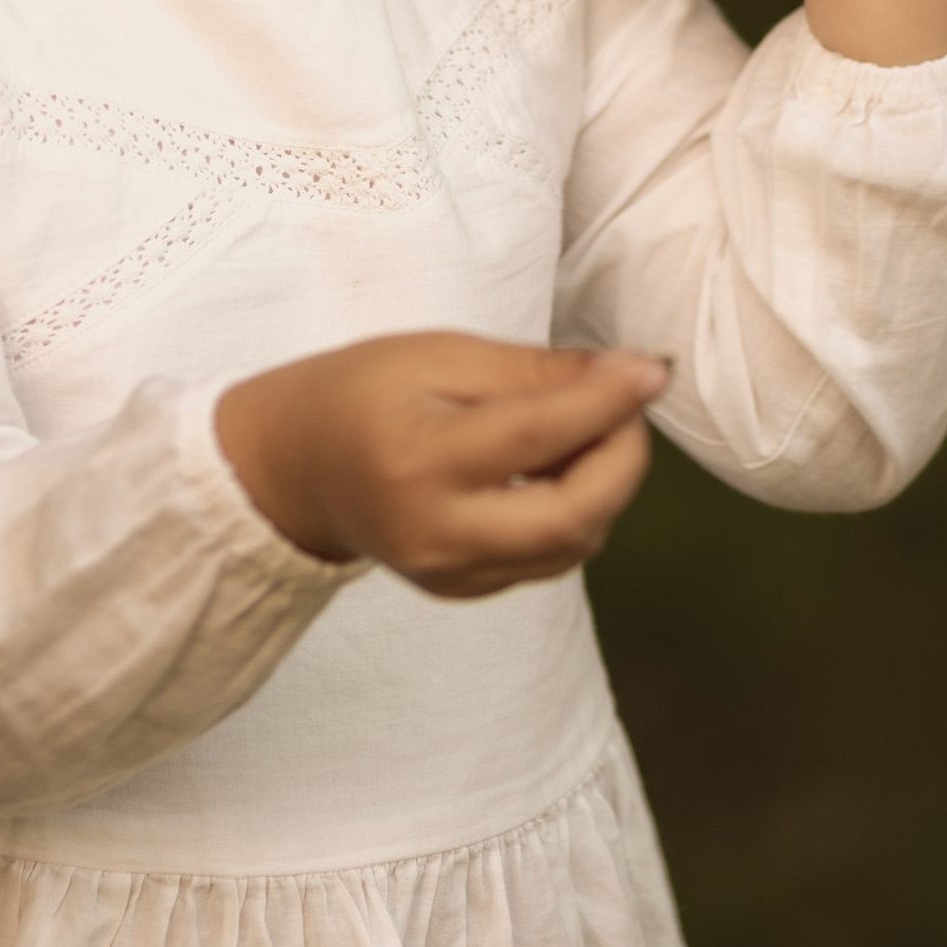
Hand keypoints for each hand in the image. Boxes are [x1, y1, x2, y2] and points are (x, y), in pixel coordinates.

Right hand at [215, 332, 664, 596]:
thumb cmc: (361, 392)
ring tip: (590, 426)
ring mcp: (449, 574)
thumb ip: (532, 371)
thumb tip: (628, 375)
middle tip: (628, 403)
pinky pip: (547, 559)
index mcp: (419, 460)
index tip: (652, 370)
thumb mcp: (438, 355)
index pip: (536, 438)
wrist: (295, 467)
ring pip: (571, 546)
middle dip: (622, 459)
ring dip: (606, 486)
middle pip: (571, 519)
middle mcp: (436, 532)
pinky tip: (557, 467)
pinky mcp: (462, 591)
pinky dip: (574, 511)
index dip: (607, 403)